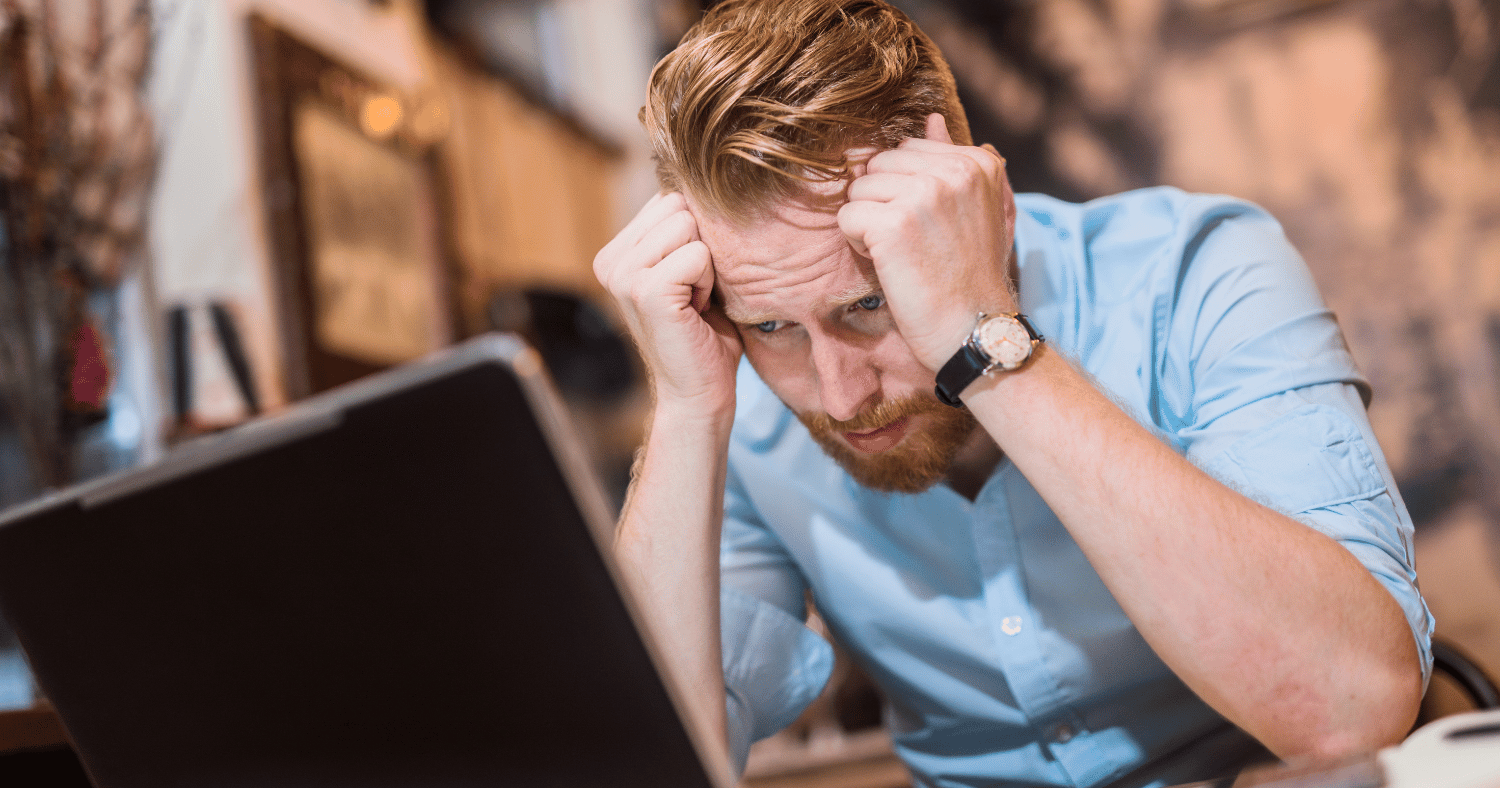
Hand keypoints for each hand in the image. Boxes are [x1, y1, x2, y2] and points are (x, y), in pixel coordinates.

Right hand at [594, 192, 741, 413]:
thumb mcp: (689, 270)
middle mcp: (610, 261)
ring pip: (688, 226)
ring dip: (706, 266)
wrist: (700, 393)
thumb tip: (699, 181)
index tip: (689, 282)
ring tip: (694, 301)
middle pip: (678, 206)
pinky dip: (708, 282)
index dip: (695, 238)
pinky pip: (698, 255)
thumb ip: (683, 231)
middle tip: (694, 293)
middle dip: (701, 247)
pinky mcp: (645, 291)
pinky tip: (696, 311)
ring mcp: (623, 275)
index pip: (670, 200)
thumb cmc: (705, 333)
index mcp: (616, 252)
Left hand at [837, 113, 1017, 370]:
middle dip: (880, 204)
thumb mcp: (977, 211)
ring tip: (901, 254)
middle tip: (911, 243)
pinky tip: (888, 265)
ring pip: (858, 190)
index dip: (902, 191)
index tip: (928, 228)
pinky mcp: (895, 223)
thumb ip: (951, 161)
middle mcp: (954, 170)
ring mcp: (925, 194)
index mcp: (976, 161)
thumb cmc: (970, 276)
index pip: (905, 150)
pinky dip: (857, 245)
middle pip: (877, 166)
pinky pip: (846, 217)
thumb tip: (931, 118)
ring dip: (868, 225)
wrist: (975, 330)